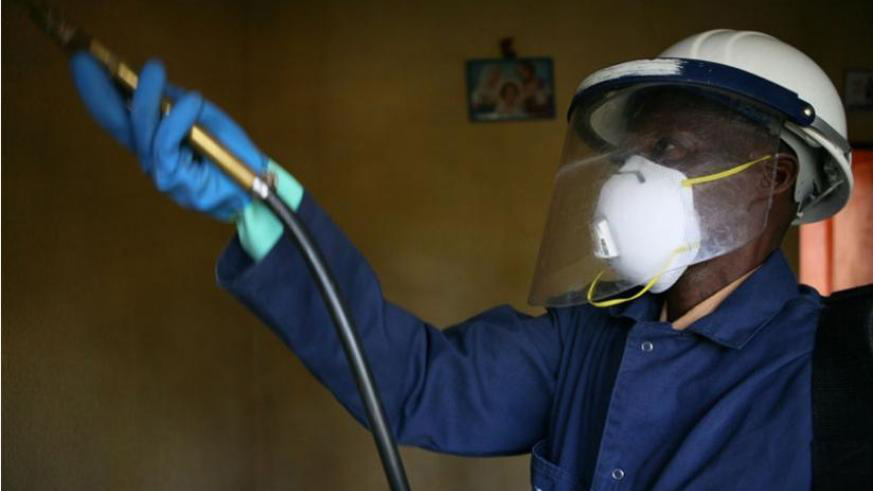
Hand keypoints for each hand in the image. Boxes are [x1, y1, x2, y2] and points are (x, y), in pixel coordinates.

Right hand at [70, 53, 266, 220]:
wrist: (255, 182)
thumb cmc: (229, 151)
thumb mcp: (203, 117)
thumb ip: (176, 104)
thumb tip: (155, 86)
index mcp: (151, 143)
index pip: (114, 118)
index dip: (97, 92)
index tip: (83, 63)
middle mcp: (149, 158)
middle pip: (118, 122)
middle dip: (103, 90)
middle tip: (94, 61)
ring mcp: (159, 170)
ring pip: (142, 129)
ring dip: (147, 96)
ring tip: (154, 69)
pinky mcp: (173, 178)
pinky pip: (166, 142)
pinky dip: (178, 118)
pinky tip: (193, 101)